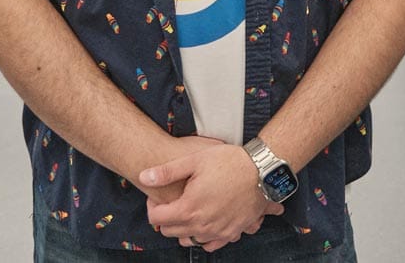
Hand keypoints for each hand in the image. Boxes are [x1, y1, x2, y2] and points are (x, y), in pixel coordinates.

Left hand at [142, 143, 283, 251]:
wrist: (261, 171)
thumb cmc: (229, 162)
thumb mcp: (194, 159)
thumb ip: (166, 172)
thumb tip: (144, 176)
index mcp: (189, 208)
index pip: (157, 219)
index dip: (152, 207)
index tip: (157, 197)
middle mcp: (201, 225)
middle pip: (170, 231)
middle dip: (166, 217)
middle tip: (172, 200)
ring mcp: (217, 232)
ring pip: (189, 240)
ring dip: (183, 229)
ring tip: (188, 210)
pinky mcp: (231, 233)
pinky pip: (210, 245)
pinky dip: (203, 237)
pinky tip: (205, 222)